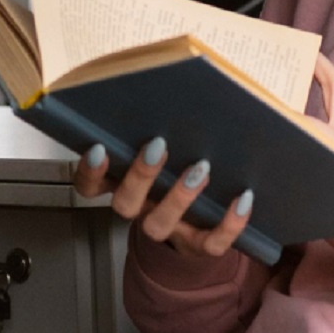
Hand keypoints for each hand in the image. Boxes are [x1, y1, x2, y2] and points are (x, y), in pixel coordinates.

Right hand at [73, 137, 253, 256]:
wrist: (200, 229)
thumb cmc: (178, 175)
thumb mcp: (165, 154)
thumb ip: (158, 131)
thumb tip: (171, 86)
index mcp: (127, 188)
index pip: (91, 186)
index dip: (90, 172)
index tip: (99, 147)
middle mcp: (143, 210)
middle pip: (126, 204)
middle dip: (140, 175)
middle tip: (158, 146)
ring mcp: (170, 230)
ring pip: (160, 225)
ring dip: (179, 197)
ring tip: (201, 169)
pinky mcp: (200, 246)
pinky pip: (212, 243)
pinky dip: (229, 223)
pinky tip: (243, 198)